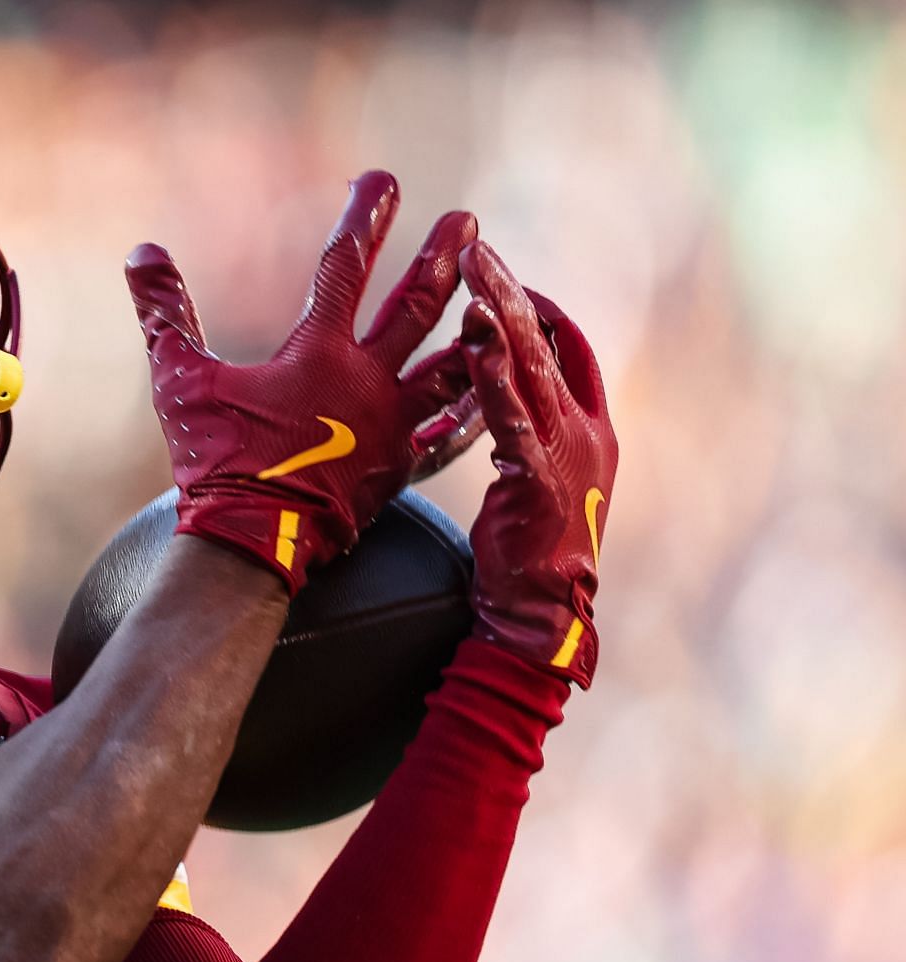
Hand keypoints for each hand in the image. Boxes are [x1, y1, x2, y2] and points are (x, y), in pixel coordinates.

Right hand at [125, 171, 477, 590]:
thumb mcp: (178, 380)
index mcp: (317, 353)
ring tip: (508, 305)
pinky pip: (449, 439)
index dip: (364, 218)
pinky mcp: (398, 470)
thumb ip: (163, 313)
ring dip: (477, 330)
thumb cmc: (213, 460)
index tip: (386, 180)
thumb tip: (140, 253)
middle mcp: (366, 381)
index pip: (344, 266)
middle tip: (469, 223)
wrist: (251, 541)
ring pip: (450, 367)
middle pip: (415, 306)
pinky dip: (472, 416)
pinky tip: (494, 400)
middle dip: (442, 260)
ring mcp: (389, 427)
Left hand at [458, 242, 616, 686]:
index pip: (570, 351)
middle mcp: (586, 431)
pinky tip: (472, 338)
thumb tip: (502, 412)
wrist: (543, 614)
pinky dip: (491, 372)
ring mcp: (566, 450)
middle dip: (511, 292)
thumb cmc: (528, 558)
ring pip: (531, 366)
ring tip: (473, 269)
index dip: (542, 313)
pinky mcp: (537, 474)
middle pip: (549, 343)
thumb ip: (525, 442)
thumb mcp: (534, 485)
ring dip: (500, 314)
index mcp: (589, 430)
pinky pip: (510, 412)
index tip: (508, 281)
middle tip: (478, 248)